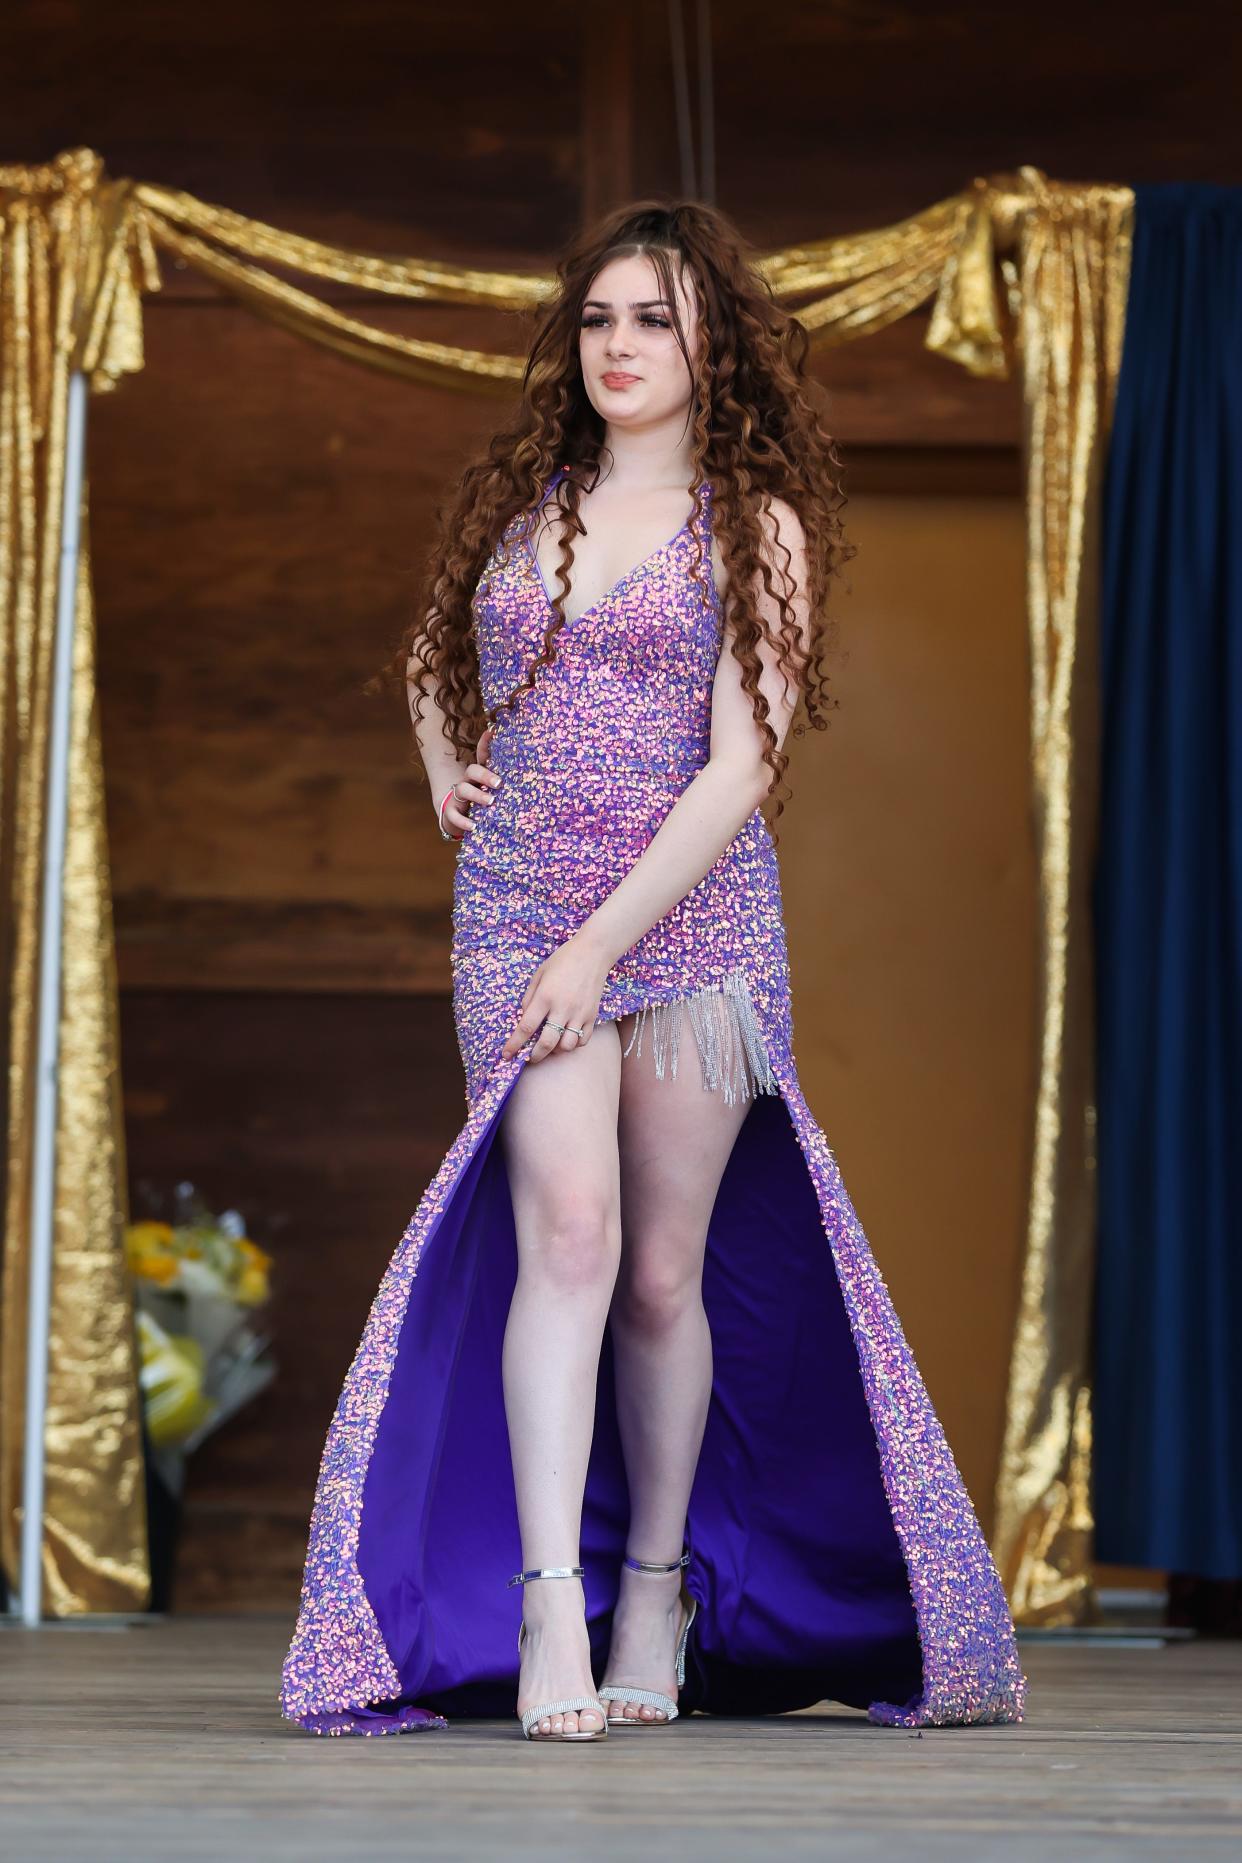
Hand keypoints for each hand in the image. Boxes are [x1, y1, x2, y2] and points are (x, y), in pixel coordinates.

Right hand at [440, 725, 499, 837]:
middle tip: (499, 783)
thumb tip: (528, 772)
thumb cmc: (480, 803)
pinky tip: (473, 826)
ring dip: (477, 795)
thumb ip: (502, 782)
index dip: (485, 744)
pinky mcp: (451, 812)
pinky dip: (463, 821)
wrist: (457, 820)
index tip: (492, 732)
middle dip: (485, 775)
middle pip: (472, 771)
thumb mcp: (491, 792)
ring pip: (463, 790)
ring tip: (490, 802)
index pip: (481, 757)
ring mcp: (457, 796)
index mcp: (478, 775)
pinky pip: (454, 815)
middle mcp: (467, 782)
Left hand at [501, 929, 611, 1063]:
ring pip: (566, 1046)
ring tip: (550, 1045)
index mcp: (545, 996)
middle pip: (546, 1043)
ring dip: (555, 1050)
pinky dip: (573, 1045)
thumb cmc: (563, 960)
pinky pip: (582, 1040)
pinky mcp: (592, 1016)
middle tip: (529, 1057)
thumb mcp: (539, 975)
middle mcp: (562, 1008)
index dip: (514, 1045)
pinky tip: (566, 1038)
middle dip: (534, 1056)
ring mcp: (579, 1013)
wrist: (593, 953)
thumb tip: (524, 1019)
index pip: (526, 1027)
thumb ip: (529, 998)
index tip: (506, 1055)